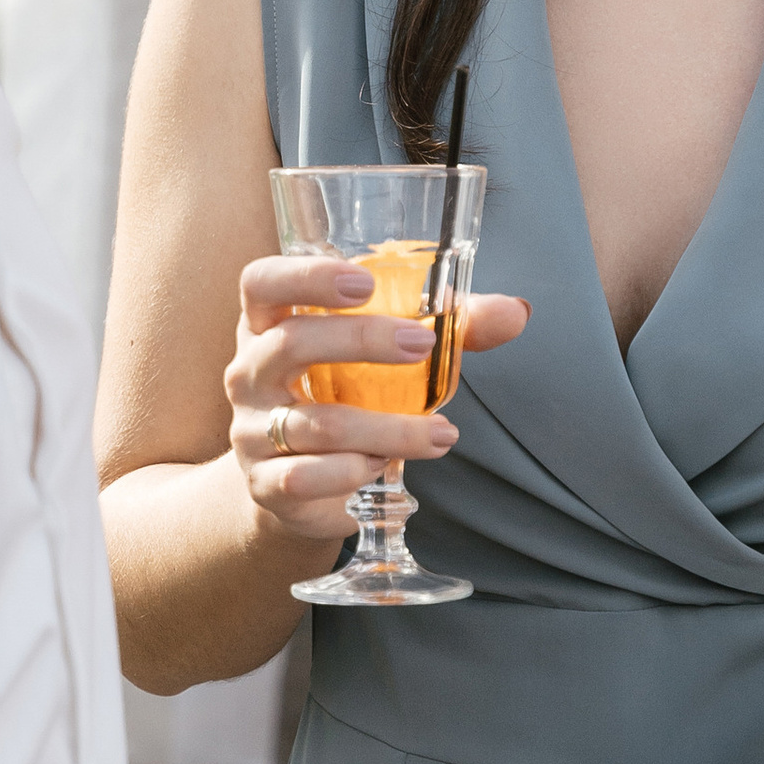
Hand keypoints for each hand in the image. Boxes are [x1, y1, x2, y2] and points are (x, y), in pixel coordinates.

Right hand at [225, 256, 528, 552]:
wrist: (296, 485)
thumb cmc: (343, 398)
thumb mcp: (386, 356)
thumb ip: (450, 329)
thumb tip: (516, 312)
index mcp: (268, 324)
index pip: (262, 283)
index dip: (306, 277)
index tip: (363, 282)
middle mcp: (248, 372)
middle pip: (290, 344)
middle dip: (361, 341)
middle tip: (423, 345)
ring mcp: (250, 430)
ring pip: (317, 424)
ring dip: (388, 430)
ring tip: (441, 434)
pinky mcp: (265, 482)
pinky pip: (307, 477)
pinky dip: (355, 473)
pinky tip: (384, 470)